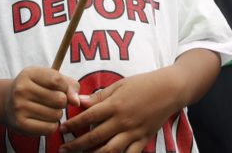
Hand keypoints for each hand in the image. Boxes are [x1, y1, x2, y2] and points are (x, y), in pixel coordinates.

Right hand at [4, 67, 79, 135]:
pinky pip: (49, 128)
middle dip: (62, 102)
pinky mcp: (20, 124)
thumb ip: (68, 85)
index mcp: (29, 73)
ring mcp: (19, 107)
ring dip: (57, 115)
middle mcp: (22, 89)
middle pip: (60, 99)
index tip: (60, 89)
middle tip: (52, 101)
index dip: (65, 87)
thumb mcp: (48, 78)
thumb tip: (77, 101)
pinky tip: (44, 120)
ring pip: (57, 115)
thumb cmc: (34, 88)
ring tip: (46, 110)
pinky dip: (51, 126)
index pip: (58, 80)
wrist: (6, 102)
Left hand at [58, 70, 181, 152]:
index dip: (73, 124)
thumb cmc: (143, 84)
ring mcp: (133, 133)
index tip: (61, 129)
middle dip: (76, 144)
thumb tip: (79, 101)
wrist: (169, 90)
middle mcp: (122, 121)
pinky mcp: (143, 140)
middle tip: (63, 149)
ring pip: (109, 150)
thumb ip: (100, 96)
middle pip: (95, 137)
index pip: (88, 117)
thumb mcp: (119, 85)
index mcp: (115, 105)